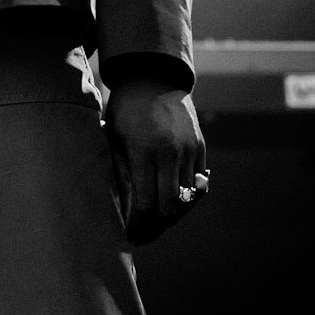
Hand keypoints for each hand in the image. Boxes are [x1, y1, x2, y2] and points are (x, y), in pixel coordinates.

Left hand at [106, 76, 207, 244]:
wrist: (153, 78)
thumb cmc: (125, 111)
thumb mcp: (114, 139)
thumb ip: (120, 173)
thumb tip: (123, 210)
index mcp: (144, 152)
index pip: (147, 204)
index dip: (139, 226)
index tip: (131, 236)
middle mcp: (170, 154)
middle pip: (170, 208)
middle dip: (156, 228)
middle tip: (143, 235)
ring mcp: (189, 150)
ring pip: (187, 199)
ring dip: (173, 215)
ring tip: (156, 222)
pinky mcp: (200, 147)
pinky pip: (199, 184)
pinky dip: (188, 198)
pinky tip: (173, 203)